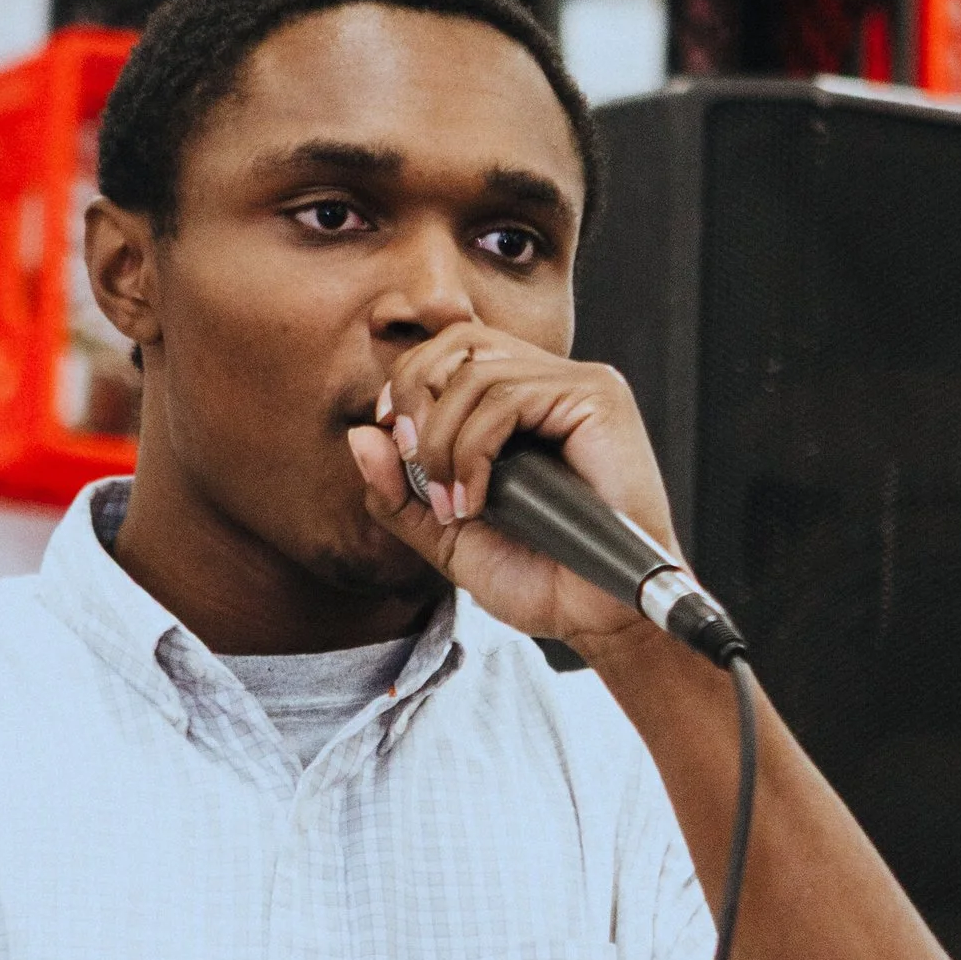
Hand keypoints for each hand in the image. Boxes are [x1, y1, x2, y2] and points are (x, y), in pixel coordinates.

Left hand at [345, 330, 681, 652]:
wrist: (599, 617)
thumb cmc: (542, 578)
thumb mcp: (449, 536)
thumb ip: (400, 492)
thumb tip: (360, 436)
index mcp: (521, 401)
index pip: (450, 351)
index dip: (408, 387)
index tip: (397, 449)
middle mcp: (550, 381)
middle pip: (457, 342)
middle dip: (415, 401)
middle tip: (416, 468)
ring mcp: (577, 384)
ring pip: (475, 373)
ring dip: (442, 444)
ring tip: (452, 505)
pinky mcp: (597, 397)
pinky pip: (508, 397)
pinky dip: (473, 450)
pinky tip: (476, 499)